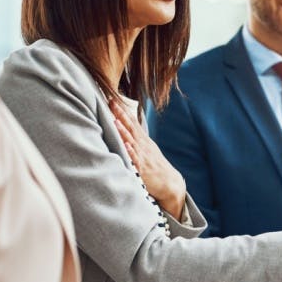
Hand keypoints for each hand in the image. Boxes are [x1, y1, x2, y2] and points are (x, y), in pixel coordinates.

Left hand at [109, 98, 185, 218]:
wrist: (170, 183)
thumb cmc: (156, 166)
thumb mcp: (147, 149)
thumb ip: (136, 138)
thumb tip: (126, 126)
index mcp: (143, 141)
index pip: (131, 122)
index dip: (122, 110)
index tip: (112, 99)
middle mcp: (143, 146)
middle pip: (131, 127)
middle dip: (121, 115)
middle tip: (111, 102)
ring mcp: (143, 156)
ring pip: (132, 141)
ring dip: (124, 131)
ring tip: (116, 121)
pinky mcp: (143, 169)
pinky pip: (136, 160)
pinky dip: (132, 152)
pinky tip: (127, 146)